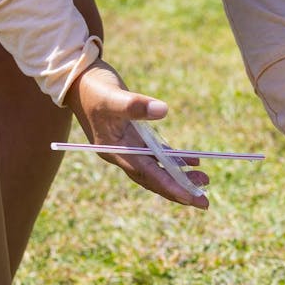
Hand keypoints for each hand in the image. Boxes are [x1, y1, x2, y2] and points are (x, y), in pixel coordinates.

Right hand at [64, 59, 208, 208]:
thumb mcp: (113, 96)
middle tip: (204, 203)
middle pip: (154, 179)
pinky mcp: (135, 136)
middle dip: (179, 191)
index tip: (191, 198)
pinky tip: (192, 162)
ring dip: (180, 176)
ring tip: (205, 182)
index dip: (170, 186)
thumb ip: (135, 105)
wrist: (79, 81)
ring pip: (158, 168)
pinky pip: (157, 154)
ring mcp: (129, 146)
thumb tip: (163, 111)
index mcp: (116, 151)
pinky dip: (174, 159)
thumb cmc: (94, 89)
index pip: (148, 174)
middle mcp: (123, 154)